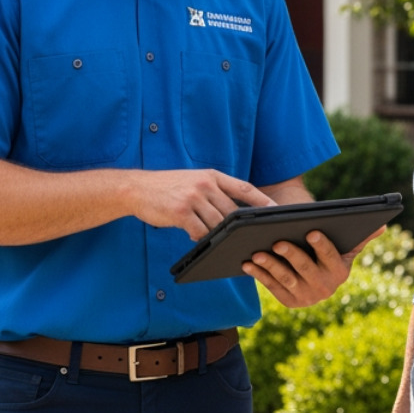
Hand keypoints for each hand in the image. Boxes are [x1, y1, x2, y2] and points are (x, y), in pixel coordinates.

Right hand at [129, 168, 273, 239]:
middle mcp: (205, 184)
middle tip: (245, 237)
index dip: (262, 200)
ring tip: (206, 233)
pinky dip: (198, 236)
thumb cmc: (167, 188)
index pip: (244, 188)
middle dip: (238, 226)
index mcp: (212, 175)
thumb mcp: (193, 181)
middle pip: (232, 211)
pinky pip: (199, 231)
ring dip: (214, 233)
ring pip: (217, 223)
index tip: (276, 211)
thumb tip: (231, 214)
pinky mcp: (181, 212)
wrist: (137, 188)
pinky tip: (190, 234)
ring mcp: (193, 197)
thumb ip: (213, 192)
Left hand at [243, 225, 384, 307]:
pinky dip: (259, 275)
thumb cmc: (328, 252)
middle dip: (291, 254)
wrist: (313, 275)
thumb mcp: (344, 246)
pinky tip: (247, 262)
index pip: (331, 257)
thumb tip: (382, 225)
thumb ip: (360, 236)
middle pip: (305, 269)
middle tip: (277, 241)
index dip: (322, 245)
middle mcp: (325, 288)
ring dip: (270, 265)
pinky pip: (271, 287)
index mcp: (340, 271)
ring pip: (286, 279)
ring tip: (256, 252)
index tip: (311, 231)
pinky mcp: (289, 301)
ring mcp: (306, 297)